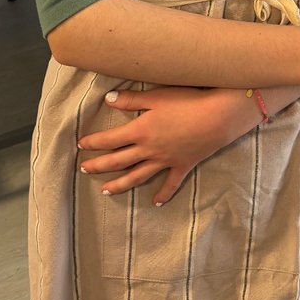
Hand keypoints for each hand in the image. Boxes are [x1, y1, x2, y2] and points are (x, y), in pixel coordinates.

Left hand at [78, 87, 257, 204]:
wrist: (219, 117)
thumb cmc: (188, 101)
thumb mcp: (158, 96)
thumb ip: (131, 100)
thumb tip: (108, 99)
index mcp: (140, 131)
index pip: (109, 139)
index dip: (93, 142)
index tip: (81, 144)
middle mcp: (148, 150)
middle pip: (118, 161)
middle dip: (99, 165)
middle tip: (84, 169)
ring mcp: (165, 161)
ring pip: (137, 176)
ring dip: (119, 185)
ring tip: (105, 191)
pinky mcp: (182, 166)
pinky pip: (170, 184)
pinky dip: (162, 194)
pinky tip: (155, 203)